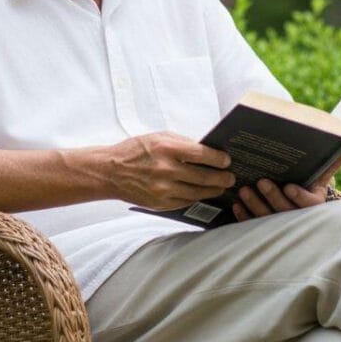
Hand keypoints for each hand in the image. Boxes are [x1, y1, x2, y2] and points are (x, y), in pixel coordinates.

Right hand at [101, 132, 235, 210]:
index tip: (227, 160)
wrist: (110, 172)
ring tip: (221, 186)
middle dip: (222, 178)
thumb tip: (209, 151)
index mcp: (166, 148)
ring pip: (198, 192)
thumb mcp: (159, 137)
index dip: (219, 159)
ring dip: (214, 190)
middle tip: (231, 177)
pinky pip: (186, 202)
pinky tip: (204, 193)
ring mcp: (162, 189)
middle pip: (203, 176)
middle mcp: (165, 169)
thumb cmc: (136, 151)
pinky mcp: (160, 203)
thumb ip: (183, 144)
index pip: (202, 154)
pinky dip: (198, 197)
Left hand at [232, 149, 340, 222]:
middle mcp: (297, 219)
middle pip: (284, 211)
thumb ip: (331, 164)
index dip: (298, 197)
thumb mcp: (321, 178)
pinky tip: (237, 205)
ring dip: (255, 205)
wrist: (298, 209)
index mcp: (313, 206)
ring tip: (244, 190)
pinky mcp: (263, 230)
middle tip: (261, 181)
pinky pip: (253, 225)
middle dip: (272, 197)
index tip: (289, 187)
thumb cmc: (309, 189)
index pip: (307, 204)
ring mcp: (279, 227)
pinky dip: (244, 216)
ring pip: (266, 218)